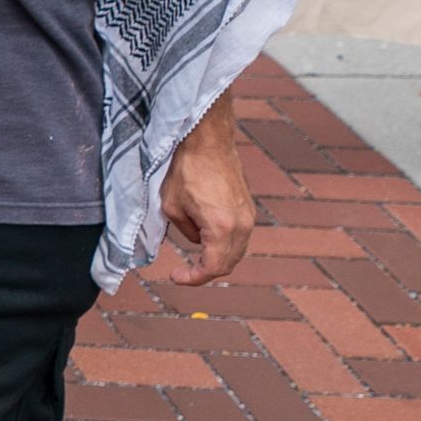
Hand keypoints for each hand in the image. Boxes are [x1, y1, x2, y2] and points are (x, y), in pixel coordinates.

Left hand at [152, 109, 257, 285]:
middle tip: (184, 272)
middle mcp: (241, 225)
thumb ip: (185, 232)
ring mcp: (248, 217)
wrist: (209, 141)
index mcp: (221, 228)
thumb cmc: (187, 170)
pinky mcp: (249, 208)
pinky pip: (240, 238)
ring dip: (217, 260)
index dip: (194, 278)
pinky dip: (225, 246)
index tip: (176, 276)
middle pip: (227, 264)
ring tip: (194, 258)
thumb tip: (196, 241)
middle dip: (205, 272)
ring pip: (236, 253)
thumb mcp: (172, 207)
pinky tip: (206, 241)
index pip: (213, 268)